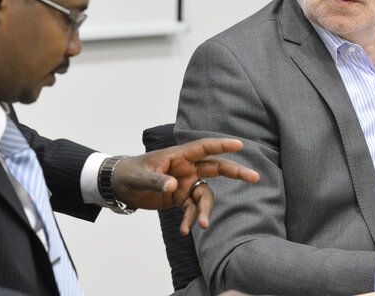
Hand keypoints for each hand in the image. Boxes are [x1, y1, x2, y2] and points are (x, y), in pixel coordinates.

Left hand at [111, 138, 258, 234]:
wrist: (120, 187)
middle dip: (235, 172)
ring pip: (205, 195)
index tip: (240, 144)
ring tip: (202, 224)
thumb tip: (174, 185)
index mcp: (178, 156)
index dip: (222, 145)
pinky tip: (185, 230)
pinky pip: (192, 209)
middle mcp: (186, 168)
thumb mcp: (140, 177)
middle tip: (254, 177)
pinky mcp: (180, 198)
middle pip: (216, 167)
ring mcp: (185, 183)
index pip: (204, 147)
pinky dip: (190, 219)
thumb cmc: (130, 173)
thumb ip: (157, 180)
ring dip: (205, 209)